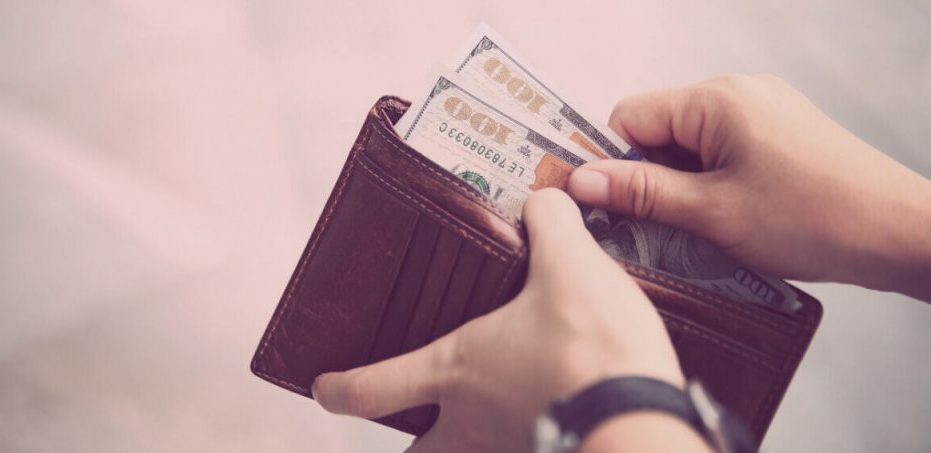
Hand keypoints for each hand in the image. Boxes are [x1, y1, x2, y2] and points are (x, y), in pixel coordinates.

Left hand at [310, 189, 697, 451]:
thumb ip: (551, 222)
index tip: (323, 389)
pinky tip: (556, 412)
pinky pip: (527, 448)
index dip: (340, 389)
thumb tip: (545, 199)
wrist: (644, 423)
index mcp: (457, 370)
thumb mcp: (570, 264)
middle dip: (410, 445)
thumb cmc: (591, 349)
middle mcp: (474, 422)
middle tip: (413, 432)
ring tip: (492, 418)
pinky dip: (529, 437)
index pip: (372, 390)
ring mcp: (511, 447)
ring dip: (472, 443)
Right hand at [569, 74, 930, 299]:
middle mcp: (737, 92)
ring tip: (699, 227)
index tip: (606, 206)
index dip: (611, 163)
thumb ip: (641, 193)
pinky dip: (710, 182)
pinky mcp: (778, 131)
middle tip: (655, 227)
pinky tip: (724, 218)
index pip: (629, 118)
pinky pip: (720, 151)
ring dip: (681, 185)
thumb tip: (580, 180)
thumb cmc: (814, 218)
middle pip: (658, 129)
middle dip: (648, 177)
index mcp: (715, 100)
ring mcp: (762, 109)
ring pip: (689, 145)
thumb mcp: (711, 212)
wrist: (899, 232)